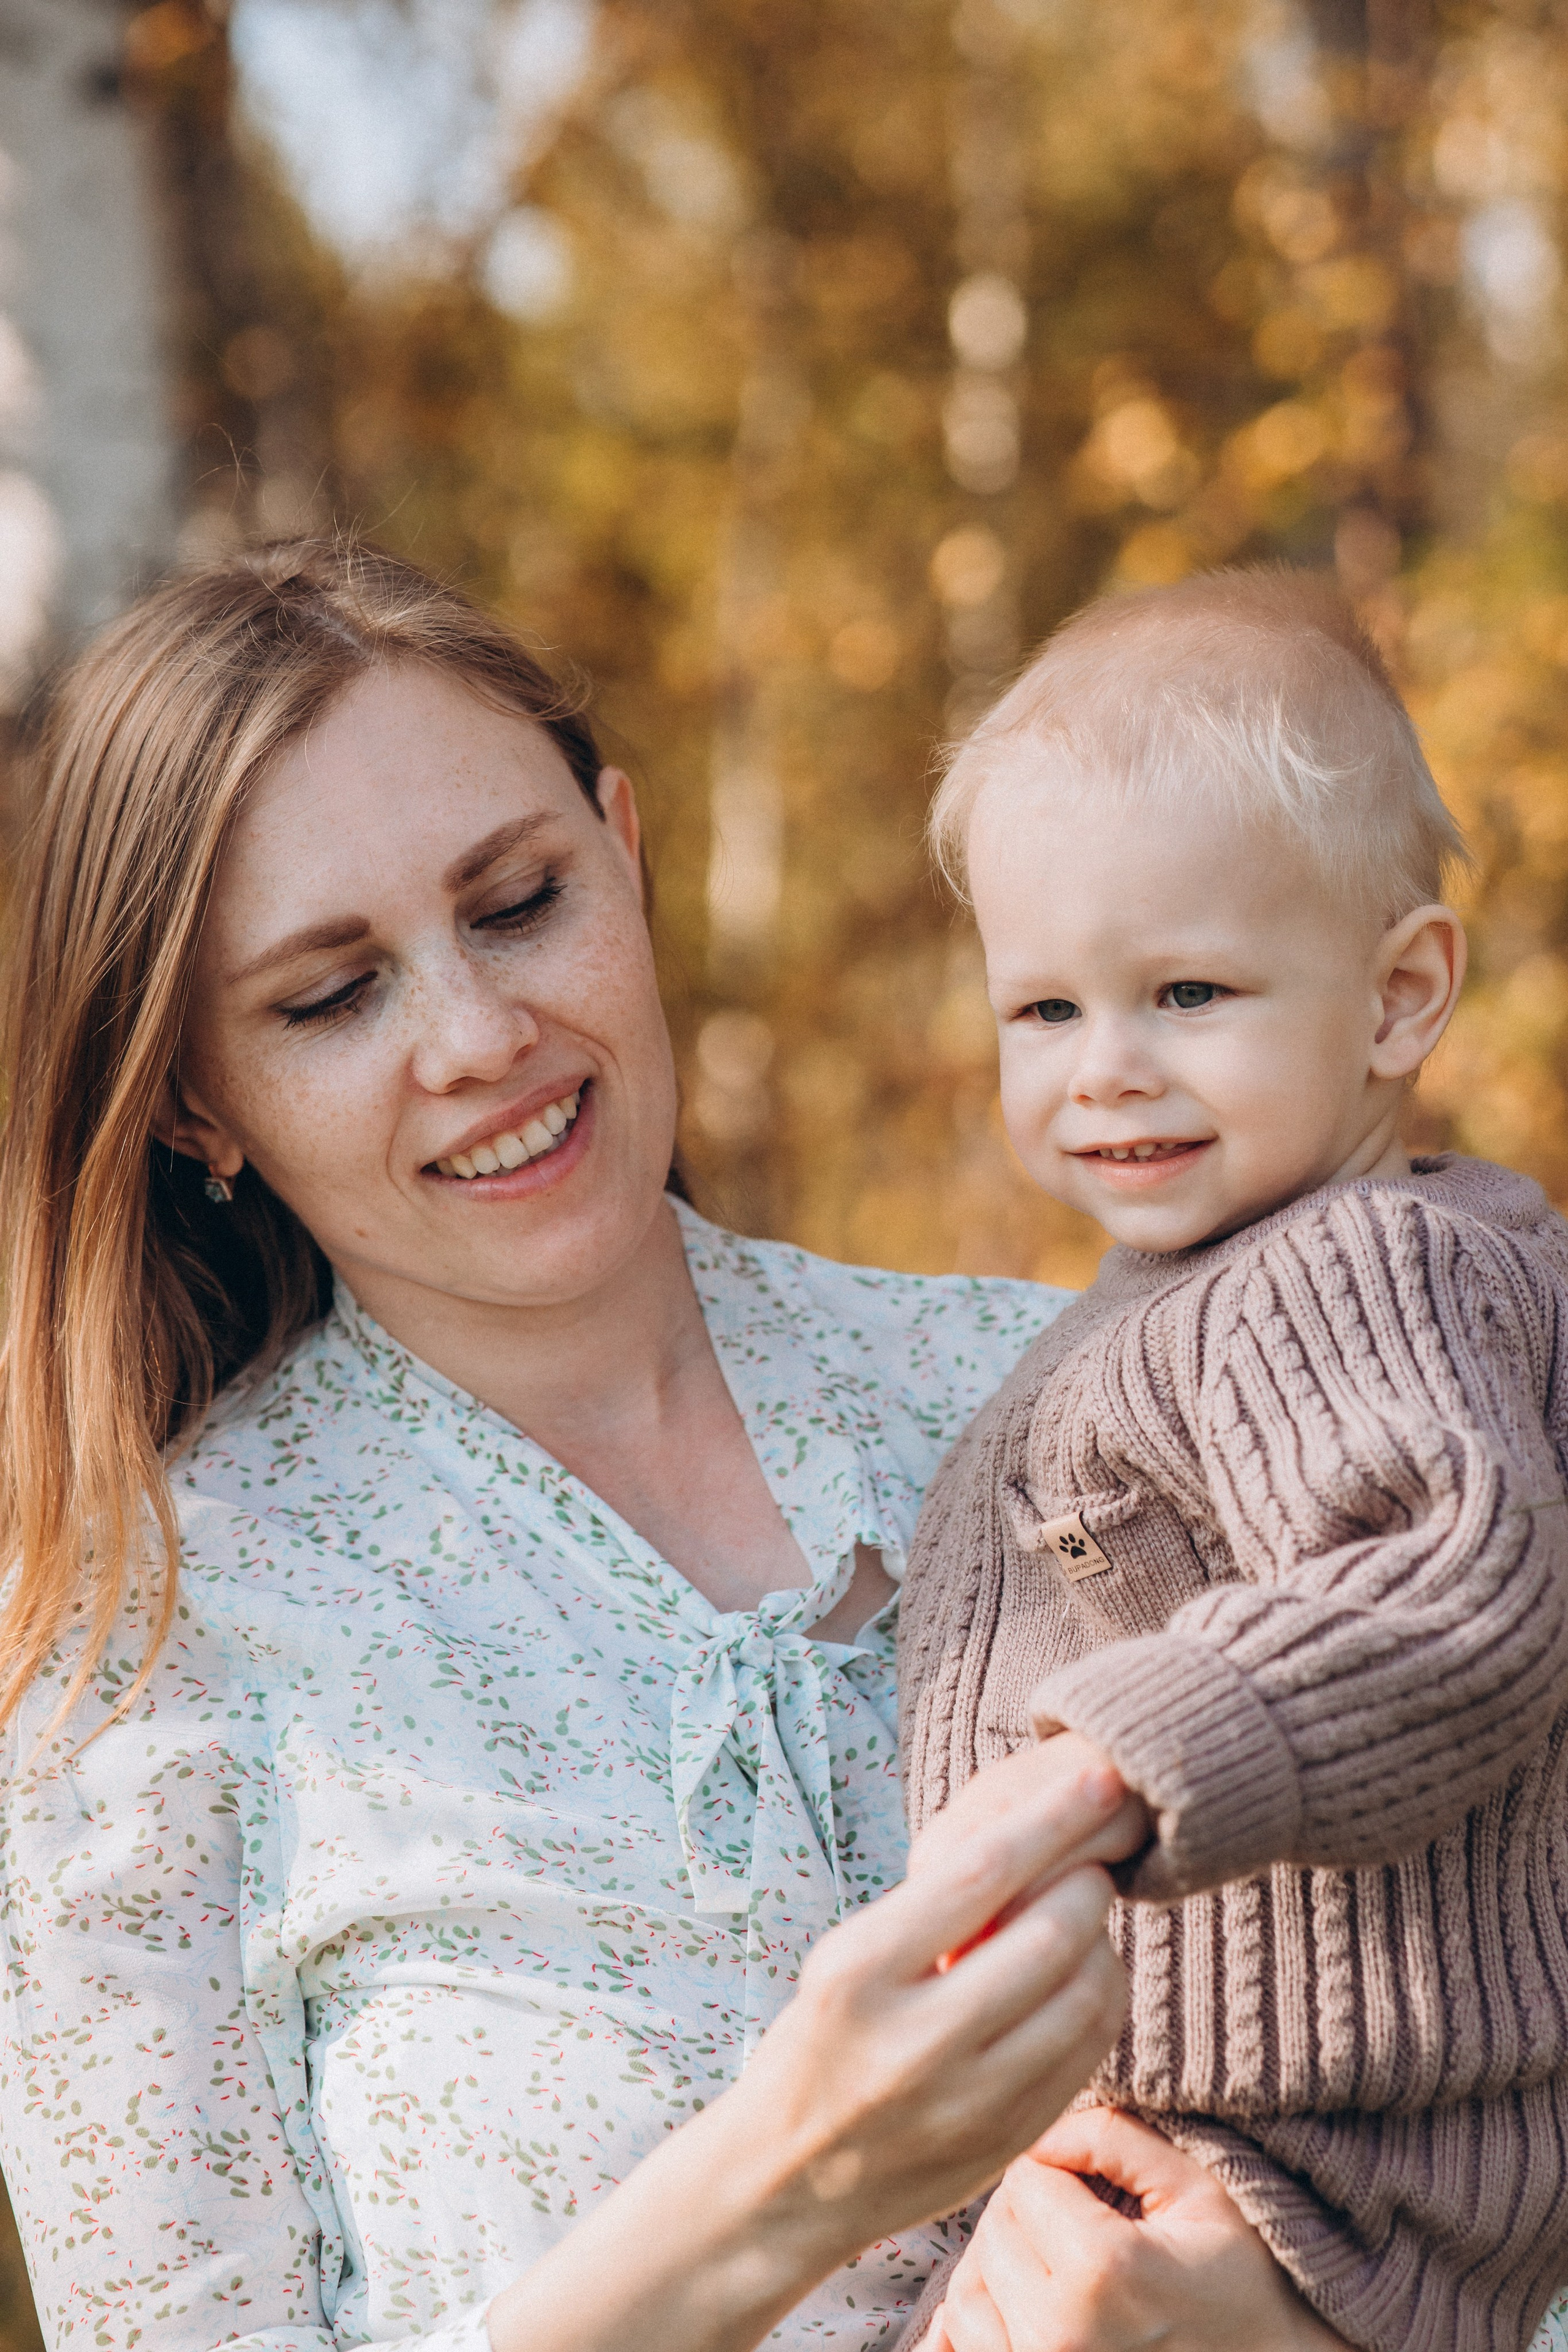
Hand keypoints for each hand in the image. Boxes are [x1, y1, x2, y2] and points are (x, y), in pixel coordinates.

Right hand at [488, 1751, 1131, 2351]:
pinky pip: (1088, 2053)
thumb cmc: (820, 2042)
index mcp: (857, 1973)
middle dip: (1087, 1883)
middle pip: (1049, 1937)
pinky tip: (1084, 1977)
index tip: (1098, 1778)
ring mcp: (968, 2102)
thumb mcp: (843, 1964)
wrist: (787, 2183)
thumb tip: (1034, 1844)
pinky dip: (1100, 2000)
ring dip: (1102, 1943)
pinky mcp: (1007, 2142)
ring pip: (1084, 1997)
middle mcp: (914, 2040)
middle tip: (1091, 1857)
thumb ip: (931, 1918)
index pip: (979, 1873)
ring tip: (1082, 1918)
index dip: (1052, 1818)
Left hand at [927, 2108, 1348, 2351]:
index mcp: (1101, 2270)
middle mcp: (1058, 2334)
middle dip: (1032, 2207)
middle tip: (1083, 2215)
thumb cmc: (1242, 2280)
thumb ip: (1113, 2135)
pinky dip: (981, 2316)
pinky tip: (1025, 2300)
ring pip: (969, 2286)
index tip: (1098, 2180)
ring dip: (1004, 2261)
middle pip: (994, 2228)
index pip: (1025, 2175)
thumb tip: (1041, 2127)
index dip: (1059, 2162)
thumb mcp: (1197, 2186)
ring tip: (1061, 2257)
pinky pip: (961, 2343)